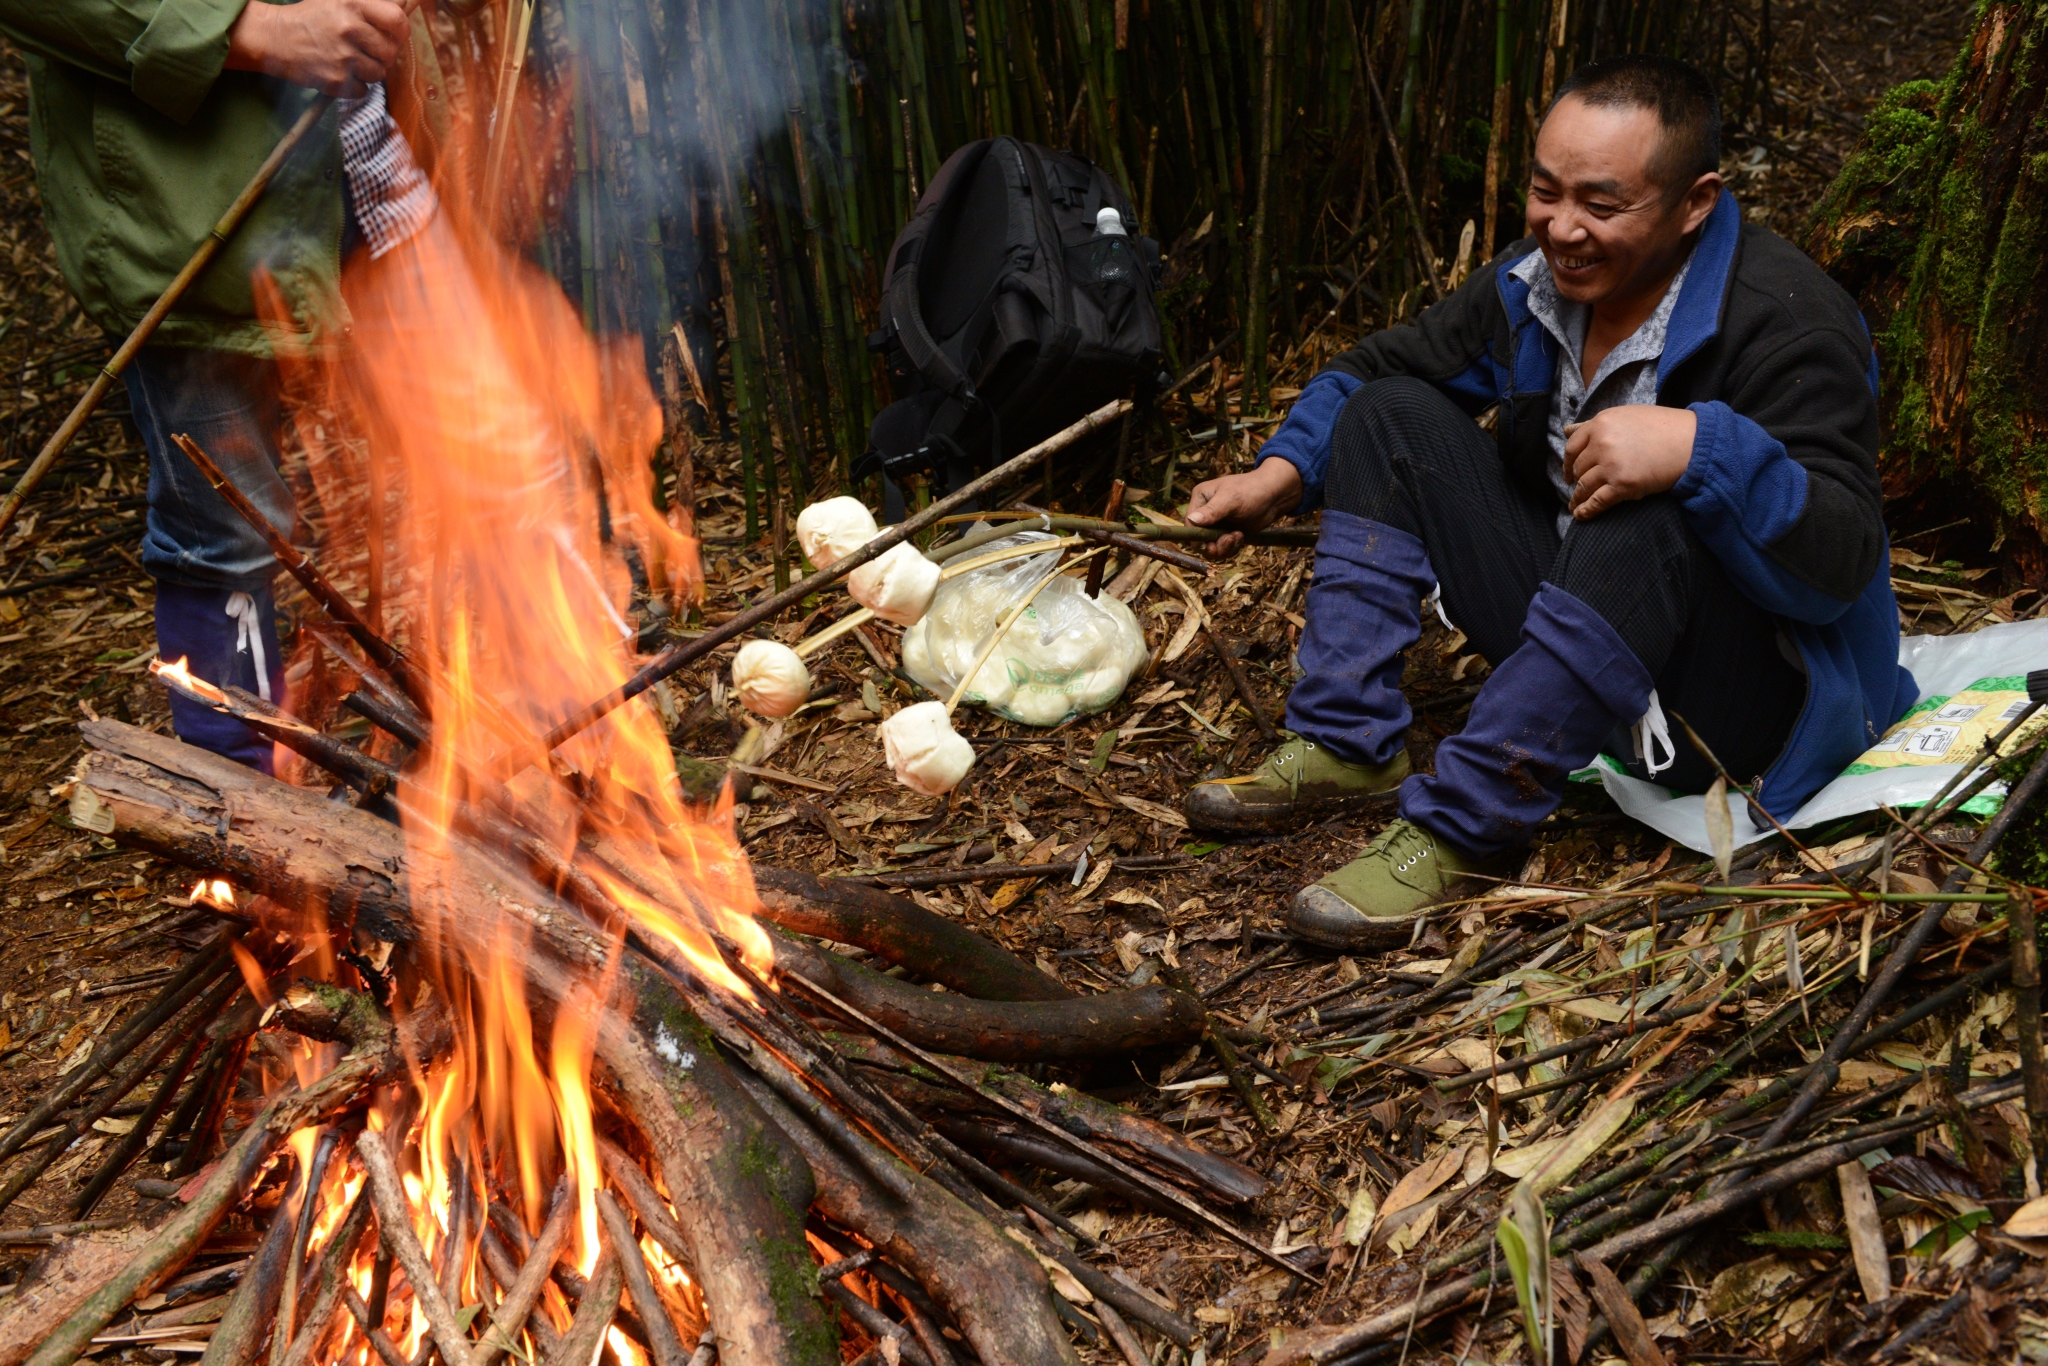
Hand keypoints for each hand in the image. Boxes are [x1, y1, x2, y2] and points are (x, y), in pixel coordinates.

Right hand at [225, 0, 410, 93]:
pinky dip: (354, 86)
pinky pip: (363, 90)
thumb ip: (371, 6)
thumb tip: (410, 4)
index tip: (394, 35)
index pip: (396, 20)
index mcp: (353, 4)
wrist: (275, 37)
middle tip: (366, 50)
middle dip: (383, 55)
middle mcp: (349, 29)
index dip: (400, 31)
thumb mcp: (338, 0)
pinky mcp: (336, 80)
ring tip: (348, 59)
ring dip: (368, 71)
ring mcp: (343, 56)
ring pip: (378, 73)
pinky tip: (339, 72)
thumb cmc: (312, 18)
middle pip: (390, 52)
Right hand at [1184, 457, 1301, 559]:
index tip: (1210, 543)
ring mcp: (1216, 524)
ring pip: (1210, 546)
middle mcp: (1205, 512)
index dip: (1197, 536)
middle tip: (1229, 540)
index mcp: (1201, 498)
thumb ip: (1211, 511)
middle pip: (1198, 538)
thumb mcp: (1231, 500)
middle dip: (1213, 544)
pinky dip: (1231, 547)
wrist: (1274, 496)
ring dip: (1224, 547)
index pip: (1188, 523)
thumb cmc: (1252, 491)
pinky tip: (1241, 536)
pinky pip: (1222, 548)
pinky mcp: (1227, 533)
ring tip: (1237, 536)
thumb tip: (1191, 520)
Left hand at [1563, 404, 1696, 519]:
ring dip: (1577, 498)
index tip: (1568, 471)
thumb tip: (1567, 430)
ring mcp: (1611, 465)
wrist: (1691, 442)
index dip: (1567, 462)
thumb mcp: (1625, 416)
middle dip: (1576, 480)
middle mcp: (1602, 443)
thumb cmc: (1662, 427)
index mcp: (1601, 424)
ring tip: (1575, 505)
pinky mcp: (1623, 485)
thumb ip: (1595, 425)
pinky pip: (1596, 502)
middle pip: (1579, 468)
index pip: (1572, 447)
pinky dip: (1586, 510)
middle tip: (1577, 488)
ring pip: (1584, 486)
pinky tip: (1580, 515)